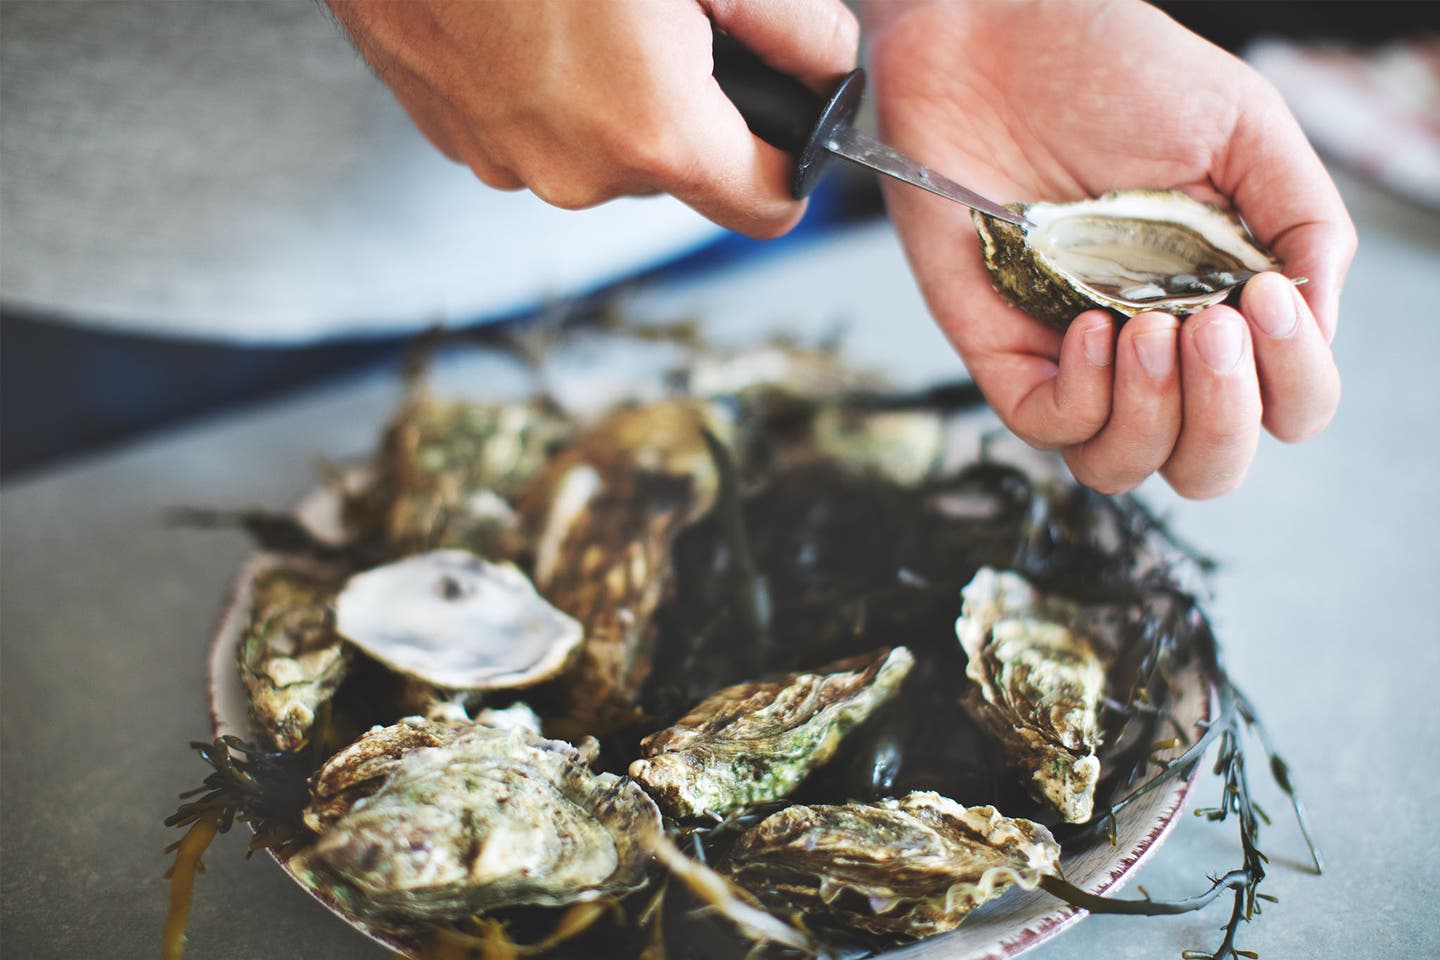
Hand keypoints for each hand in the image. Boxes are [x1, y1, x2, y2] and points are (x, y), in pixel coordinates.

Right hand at [324, 0, 857, 237]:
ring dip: (611, 95)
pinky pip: (532, 130)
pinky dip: (545, 87)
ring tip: (585, 8)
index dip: (790, 159)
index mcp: (652, 136)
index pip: (766, 208)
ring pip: (599, 151)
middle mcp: (575, 172)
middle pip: (677, 174)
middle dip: (690, 108)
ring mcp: (501, 157)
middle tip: (666, 19)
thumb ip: (794, 22)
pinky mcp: (449, 131)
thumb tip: (828, 66)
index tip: (788, 112)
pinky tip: (527, 15)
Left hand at [869, 0, 1353, 497]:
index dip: (1292, 382)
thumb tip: (1320, 320)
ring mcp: (1075, 356)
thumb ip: (1301, 222)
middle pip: (1210, 464)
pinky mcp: (1002, 350)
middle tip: (1208, 329)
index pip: (1285, 406)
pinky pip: (1047, 429)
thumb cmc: (1114, 69)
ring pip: (1126, 466)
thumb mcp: (1241, 127)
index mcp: (1225, 303)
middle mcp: (1156, 346)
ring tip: (1149, 328)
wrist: (992, 36)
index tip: (1267, 302)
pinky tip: (1089, 322)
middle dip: (1224, 418)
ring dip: (1155, 417)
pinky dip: (1081, 395)